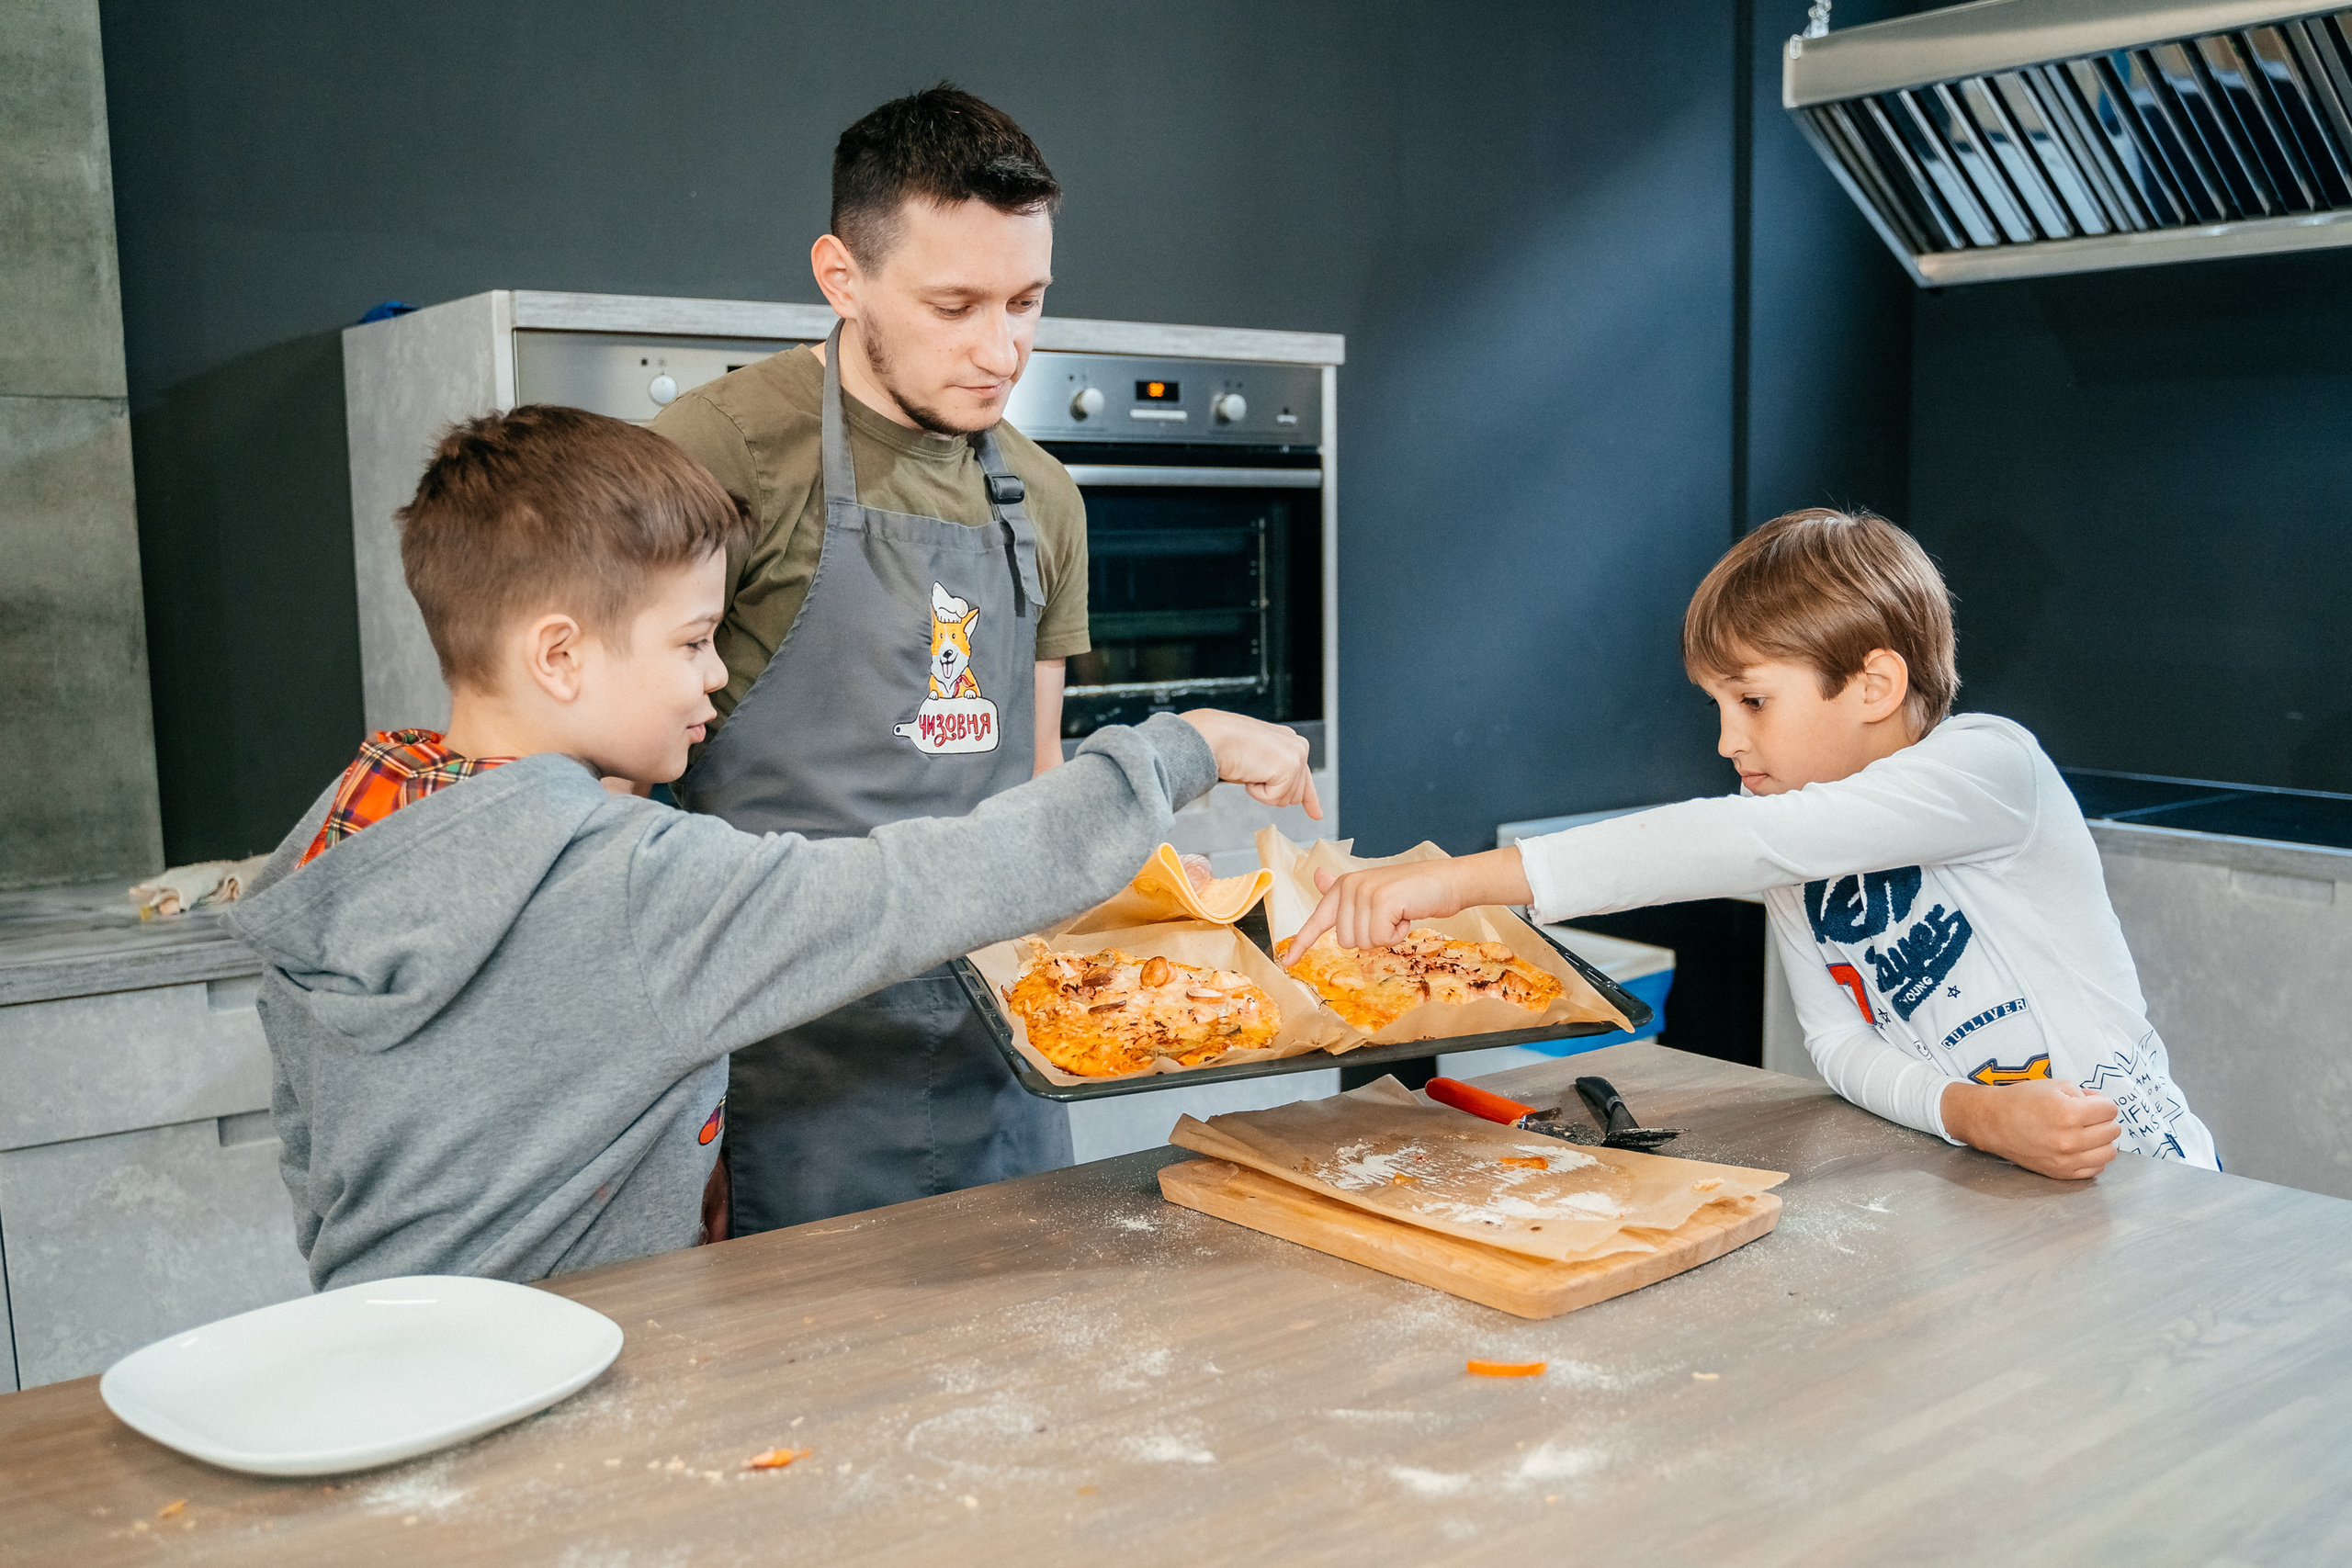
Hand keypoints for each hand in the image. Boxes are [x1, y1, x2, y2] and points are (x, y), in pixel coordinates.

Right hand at [1179, 710, 1321, 819]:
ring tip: (1249, 767)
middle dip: (1270, 792)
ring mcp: (1297, 755)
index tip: (1316, 815)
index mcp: (1290, 742)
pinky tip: (1250, 771)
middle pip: (1294, 795)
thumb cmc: (1226, 747)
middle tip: (1250, 770)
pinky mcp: (1289, 767)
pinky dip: (1257, 792)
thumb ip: (1275, 774)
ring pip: (1286, 799)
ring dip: (1262, 791)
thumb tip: (1285, 795)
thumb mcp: (1257, 762)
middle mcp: (1298, 746)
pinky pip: (1274, 799)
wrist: (1214, 737)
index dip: (1309, 798)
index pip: (1304, 777)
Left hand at [1280, 847, 1532, 960]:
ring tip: (1399, 914)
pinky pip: (1381, 938)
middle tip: (1391, 918)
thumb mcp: (1374, 892)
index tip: (1286, 962)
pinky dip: (1398, 934)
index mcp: (1343, 886)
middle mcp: (1348, 887)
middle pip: (1346, 942)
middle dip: (1373, 938)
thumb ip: (1345, 893)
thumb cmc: (1413, 891)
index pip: (1316, 920)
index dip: (1301, 944)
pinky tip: (1407, 915)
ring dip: (1386, 936)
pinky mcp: (1381, 901)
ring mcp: (1364, 892)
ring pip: (1363, 942)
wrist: (1447, 880)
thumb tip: (1317, 877)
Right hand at [1940, 1078, 2120, 1179]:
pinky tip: (2081, 1147)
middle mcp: (2070, 1139)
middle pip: (2113, 1130)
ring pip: (2109, 1152)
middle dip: (2103, 1120)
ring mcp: (2066, 1159)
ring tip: (2089, 1133)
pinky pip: (2096, 1169)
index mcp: (2069, 1113)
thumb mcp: (2055, 1086)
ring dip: (2103, 1141)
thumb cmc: (2022, 1101)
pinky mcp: (2061, 1173)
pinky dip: (2093, 1157)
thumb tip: (2104, 1107)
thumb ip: (2085, 1095)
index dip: (2101, 1102)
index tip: (2091, 1102)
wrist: (1994, 1122)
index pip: (2110, 1109)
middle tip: (2088, 1116)